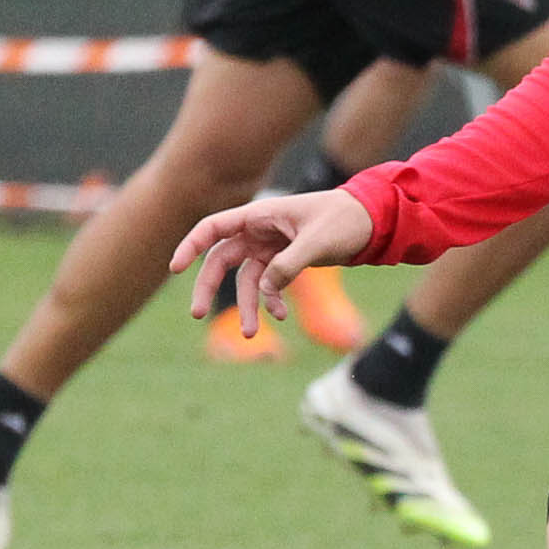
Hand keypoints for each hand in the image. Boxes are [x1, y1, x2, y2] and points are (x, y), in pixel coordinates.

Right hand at [172, 187, 380, 323]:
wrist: (373, 221)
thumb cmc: (345, 219)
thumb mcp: (318, 240)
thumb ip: (290, 264)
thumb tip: (266, 290)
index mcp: (261, 215)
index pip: (214, 227)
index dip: (191, 246)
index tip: (175, 268)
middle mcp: (259, 231)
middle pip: (221, 260)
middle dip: (208, 287)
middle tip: (197, 314)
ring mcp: (270, 247)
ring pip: (245, 280)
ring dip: (247, 306)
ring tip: (250, 333)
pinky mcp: (284, 261)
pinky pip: (268, 286)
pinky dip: (271, 302)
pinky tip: (280, 316)